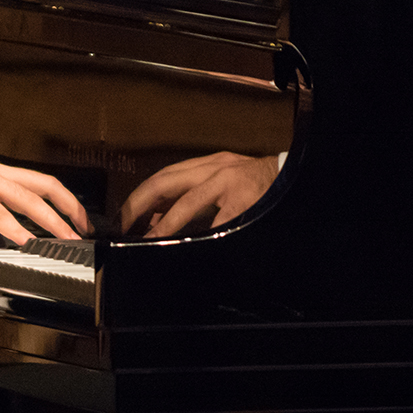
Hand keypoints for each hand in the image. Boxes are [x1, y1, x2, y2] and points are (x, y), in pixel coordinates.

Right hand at [0, 153, 89, 244]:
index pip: (40, 183)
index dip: (63, 200)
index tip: (76, 217)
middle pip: (46, 185)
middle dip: (70, 206)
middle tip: (84, 227)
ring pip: (29, 199)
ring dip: (53, 220)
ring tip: (67, 237)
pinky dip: (15, 228)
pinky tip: (26, 240)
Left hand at [120, 151, 279, 237]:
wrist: (290, 173)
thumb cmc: (253, 184)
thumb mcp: (219, 185)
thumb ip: (190, 198)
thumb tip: (156, 219)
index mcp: (204, 166)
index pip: (162, 177)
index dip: (138, 197)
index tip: (122, 217)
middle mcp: (212, 169)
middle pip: (164, 182)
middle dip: (138, 204)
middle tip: (123, 227)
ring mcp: (228, 183)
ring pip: (187, 202)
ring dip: (164, 224)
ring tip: (149, 240)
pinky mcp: (244, 200)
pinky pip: (218, 221)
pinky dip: (202, 235)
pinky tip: (190, 246)